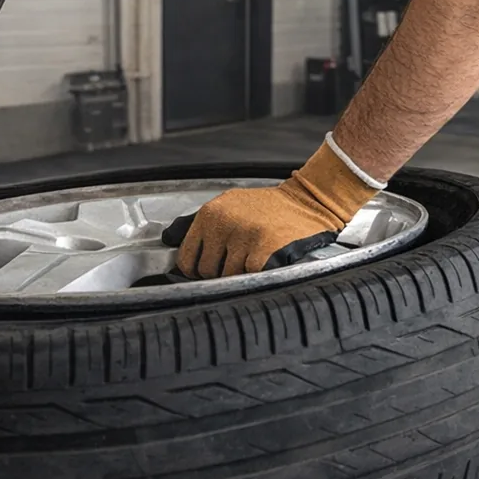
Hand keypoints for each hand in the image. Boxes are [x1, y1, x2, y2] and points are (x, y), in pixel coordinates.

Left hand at [162, 139, 381, 277]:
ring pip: (229, 277)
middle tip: (238, 258)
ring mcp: (243, 238)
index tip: (204, 271)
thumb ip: (199, 225)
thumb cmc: (268, 207)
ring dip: (242, 273)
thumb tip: (169, 240)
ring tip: (254, 254)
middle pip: (207, 271)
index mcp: (210, 214)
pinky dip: (258, 273)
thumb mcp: (228, 205)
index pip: (186, 257)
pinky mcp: (263, 251)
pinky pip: (250, 277)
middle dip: (221, 272)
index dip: (195, 270)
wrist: (308, 201)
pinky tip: (265, 259)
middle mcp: (223, 224)